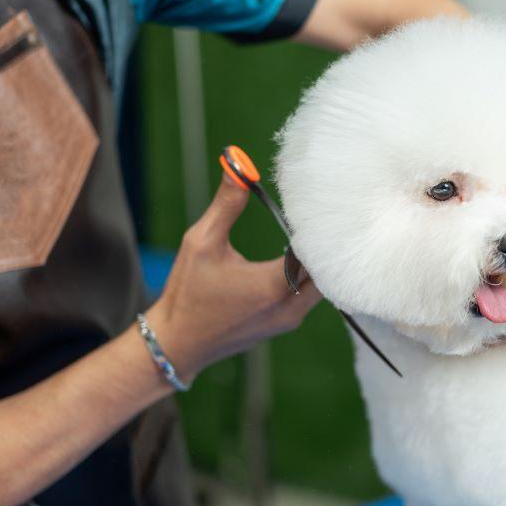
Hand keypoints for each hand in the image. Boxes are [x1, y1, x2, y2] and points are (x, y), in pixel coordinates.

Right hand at [144, 177, 321, 383]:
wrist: (177, 343)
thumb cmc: (186, 292)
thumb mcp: (201, 242)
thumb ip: (226, 204)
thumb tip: (237, 163)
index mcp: (273, 285)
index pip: (316, 251)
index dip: (319, 227)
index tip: (318, 205)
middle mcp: (289, 307)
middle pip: (328, 270)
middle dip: (325, 244)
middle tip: (321, 216)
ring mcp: (290, 320)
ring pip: (323, 286)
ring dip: (317, 262)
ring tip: (310, 234)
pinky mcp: (285, 325)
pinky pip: (310, 297)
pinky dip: (309, 278)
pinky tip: (299, 258)